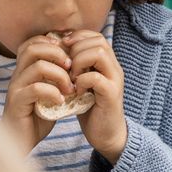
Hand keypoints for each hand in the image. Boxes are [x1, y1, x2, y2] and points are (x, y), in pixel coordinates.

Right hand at [2, 33, 74, 151]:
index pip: (34, 42)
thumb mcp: (50, 93)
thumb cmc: (36, 118)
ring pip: (38, 66)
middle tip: (72, 68)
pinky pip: (36, 88)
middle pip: (34, 47)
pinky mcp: (17, 102)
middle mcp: (17, 74)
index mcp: (24, 69)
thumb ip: (57, 79)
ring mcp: (15, 87)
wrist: (20, 142)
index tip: (70, 56)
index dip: (54, 44)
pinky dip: (53, 92)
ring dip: (60, 75)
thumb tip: (77, 64)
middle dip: (58, 54)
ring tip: (70, 88)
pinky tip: (61, 101)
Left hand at [66, 30, 127, 161]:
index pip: (95, 36)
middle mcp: (114, 68)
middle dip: (76, 49)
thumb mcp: (81, 83)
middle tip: (66, 66)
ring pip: (99, 53)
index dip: (77, 37)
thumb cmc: (90, 108)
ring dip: (79, 62)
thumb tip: (56, 50)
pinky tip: (76, 91)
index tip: (62, 50)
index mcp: (107, 63)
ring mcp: (115, 80)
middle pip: (98, 40)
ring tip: (71, 77)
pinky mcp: (112, 95)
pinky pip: (96, 77)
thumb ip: (75, 67)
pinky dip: (82, 81)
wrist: (105, 135)